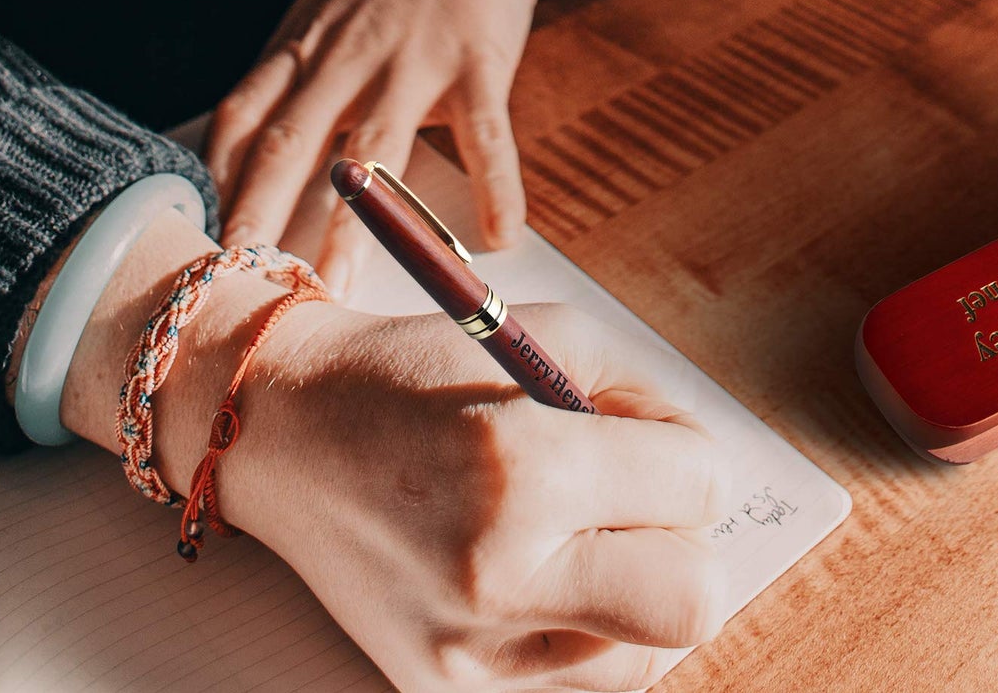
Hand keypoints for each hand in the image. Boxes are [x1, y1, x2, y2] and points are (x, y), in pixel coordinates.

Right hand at [59, 214, 727, 692]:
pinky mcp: (441, 691)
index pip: (699, 490)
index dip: (691, 458)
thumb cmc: (423, 369)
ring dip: (638, 597)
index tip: (653, 444)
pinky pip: (575, 685)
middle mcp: (499, 572)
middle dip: (686, 544)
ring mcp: (467, 650)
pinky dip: (585, 636)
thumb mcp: (548, 339)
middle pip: (693, 601)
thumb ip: (647, 400)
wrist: (289, 430)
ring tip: (583, 542)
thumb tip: (707, 471)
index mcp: (526, 468)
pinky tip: (544, 580)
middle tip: (641, 507)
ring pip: (645, 660)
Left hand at [206, 0, 595, 296]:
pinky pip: (485, 133)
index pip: (242, 116)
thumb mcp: (327, 5)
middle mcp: (349, 54)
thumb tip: (251, 151)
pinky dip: (494, 186)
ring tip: (339, 284)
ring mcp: (415, 57)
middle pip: (292, 143)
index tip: (203, 238)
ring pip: (376, 151)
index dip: (217, 178)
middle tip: (242, 281)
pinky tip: (497, 237)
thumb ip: (295, 72)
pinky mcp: (480, 59)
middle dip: (261, 214)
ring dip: (355, 223)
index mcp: (305, 43)